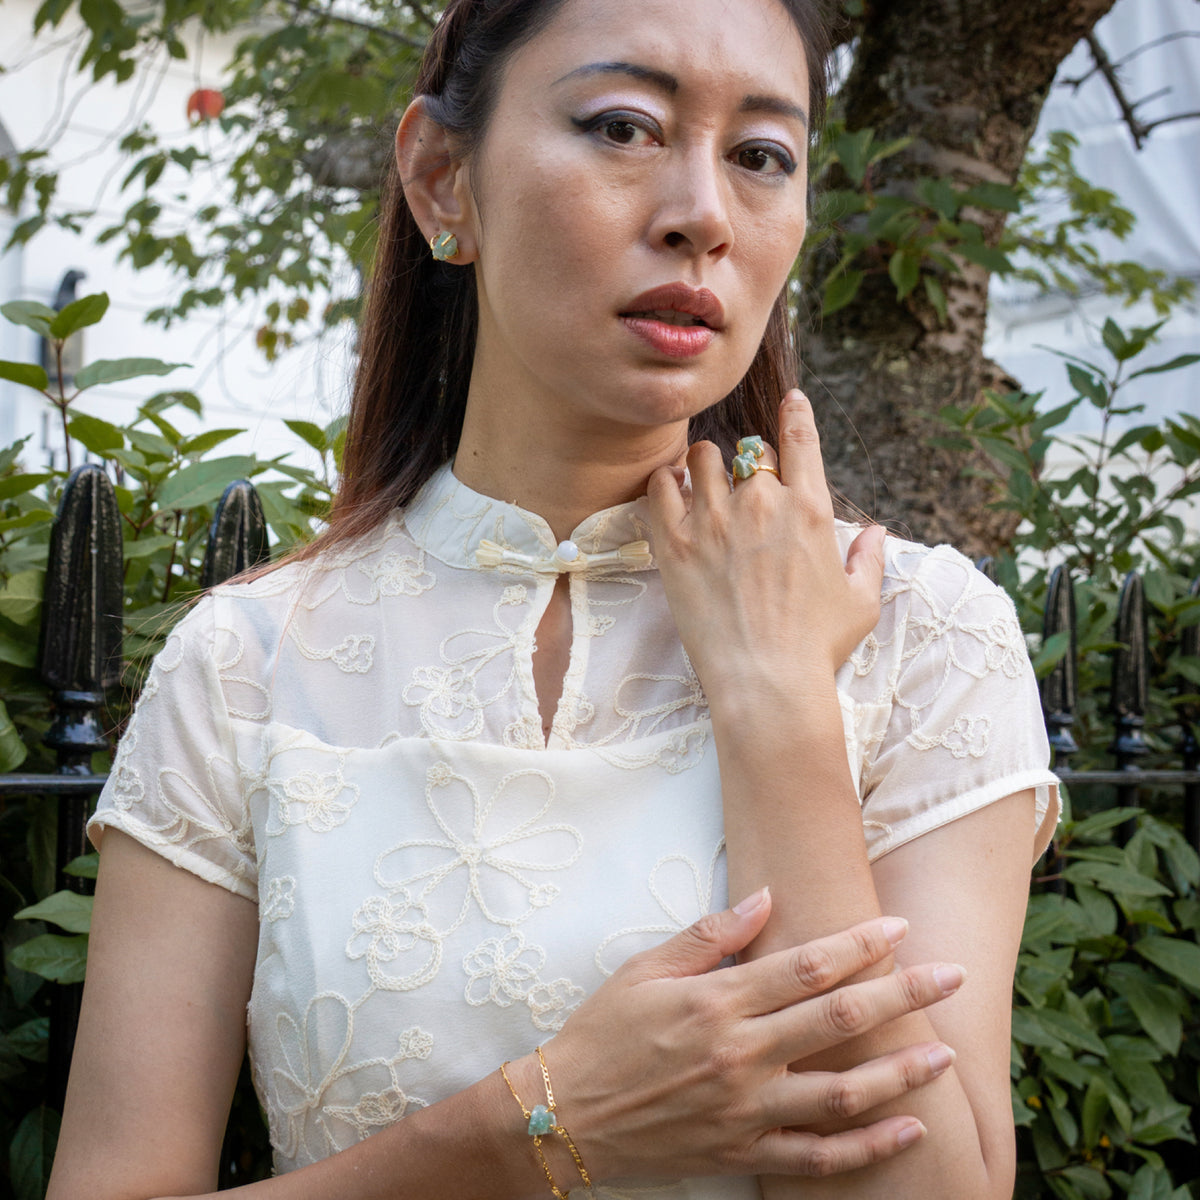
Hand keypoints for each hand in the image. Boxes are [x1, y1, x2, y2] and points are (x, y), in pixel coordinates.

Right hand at [543, 888, 962, 1181]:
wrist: (564, 1116)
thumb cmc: (603, 1032)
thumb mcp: (645, 969)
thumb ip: (709, 936)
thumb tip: (765, 898)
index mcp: (718, 1002)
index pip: (807, 966)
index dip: (860, 945)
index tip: (901, 931)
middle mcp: (740, 1056)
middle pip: (840, 1019)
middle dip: (904, 995)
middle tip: (951, 977)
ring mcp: (745, 1111)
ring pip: (842, 1093)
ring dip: (901, 1073)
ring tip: (944, 1055)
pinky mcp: (743, 1154)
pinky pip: (818, 1158)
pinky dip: (867, 1148)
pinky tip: (907, 1129)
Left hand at [646, 389, 884, 693]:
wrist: (767, 682)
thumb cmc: (817, 647)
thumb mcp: (861, 602)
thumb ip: (869, 559)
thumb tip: (875, 532)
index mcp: (809, 510)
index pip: (801, 440)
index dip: (796, 414)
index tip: (791, 400)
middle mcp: (762, 504)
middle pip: (749, 452)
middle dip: (748, 464)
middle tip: (740, 488)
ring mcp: (715, 521)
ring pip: (701, 458)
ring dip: (703, 465)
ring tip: (699, 483)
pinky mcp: (674, 543)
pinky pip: (660, 487)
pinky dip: (665, 482)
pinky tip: (669, 491)